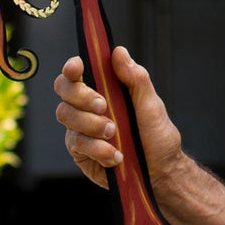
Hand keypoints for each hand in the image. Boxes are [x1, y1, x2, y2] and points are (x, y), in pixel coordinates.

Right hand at [53, 47, 183, 198]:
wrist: (160, 171)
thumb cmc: (157, 136)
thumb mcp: (152, 105)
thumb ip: (136, 79)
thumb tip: (119, 52)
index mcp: (104, 90)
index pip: (77, 74)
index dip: (71, 68)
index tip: (78, 68)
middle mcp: (87, 108)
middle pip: (64, 92)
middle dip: (82, 96)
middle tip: (104, 106)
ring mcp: (81, 130)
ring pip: (67, 116)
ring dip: (92, 124)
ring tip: (115, 134)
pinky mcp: (80, 152)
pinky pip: (77, 144)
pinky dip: (98, 148)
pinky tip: (116, 155)